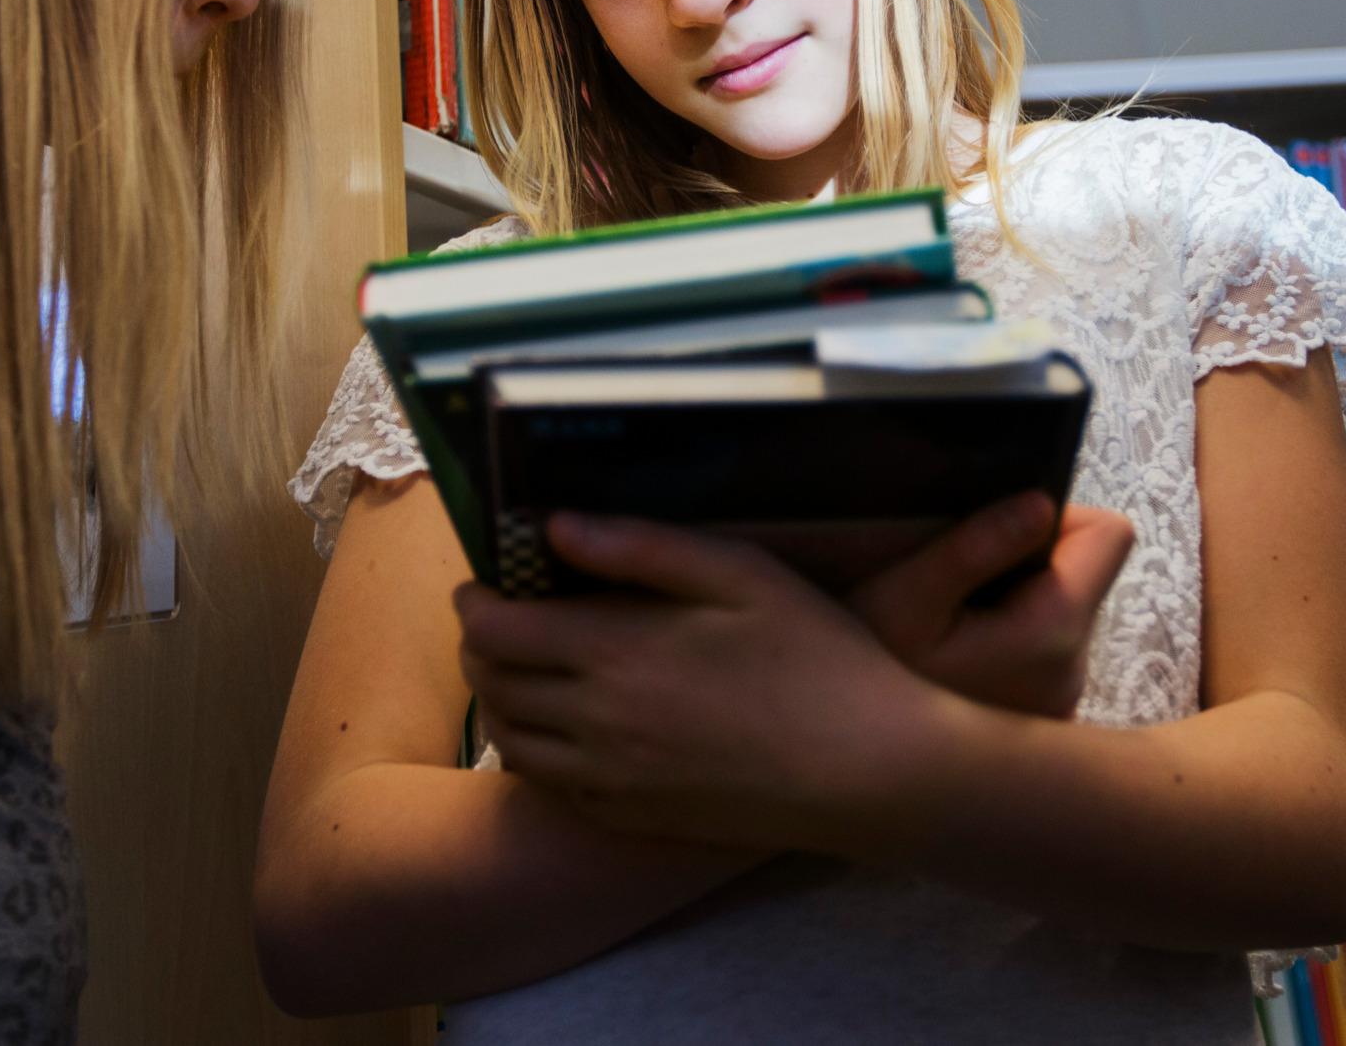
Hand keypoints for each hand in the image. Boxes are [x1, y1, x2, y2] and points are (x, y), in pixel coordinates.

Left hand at [455, 513, 949, 857]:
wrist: (871, 771)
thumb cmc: (817, 657)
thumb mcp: (740, 574)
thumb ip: (640, 547)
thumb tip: (555, 526)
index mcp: (617, 653)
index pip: (495, 632)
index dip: (474, 603)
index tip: (484, 584)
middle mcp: (598, 723)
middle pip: (493, 687)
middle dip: (479, 648)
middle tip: (500, 621)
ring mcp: (613, 780)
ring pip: (513, 743)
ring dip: (500, 702)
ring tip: (523, 672)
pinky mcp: (636, 818)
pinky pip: (553, 788)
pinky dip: (538, 754)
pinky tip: (569, 728)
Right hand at [847, 494, 1133, 718]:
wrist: (855, 769)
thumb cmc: (868, 680)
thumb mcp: (903, 600)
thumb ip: (975, 546)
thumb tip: (1040, 504)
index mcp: (1054, 633)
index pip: (1110, 536)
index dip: (1059, 516)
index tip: (996, 533)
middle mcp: (1073, 672)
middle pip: (1080, 575)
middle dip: (1026, 564)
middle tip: (954, 588)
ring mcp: (1058, 702)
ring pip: (1057, 612)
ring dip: (1011, 604)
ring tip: (946, 628)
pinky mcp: (1038, 719)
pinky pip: (1040, 652)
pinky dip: (1004, 641)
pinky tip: (953, 663)